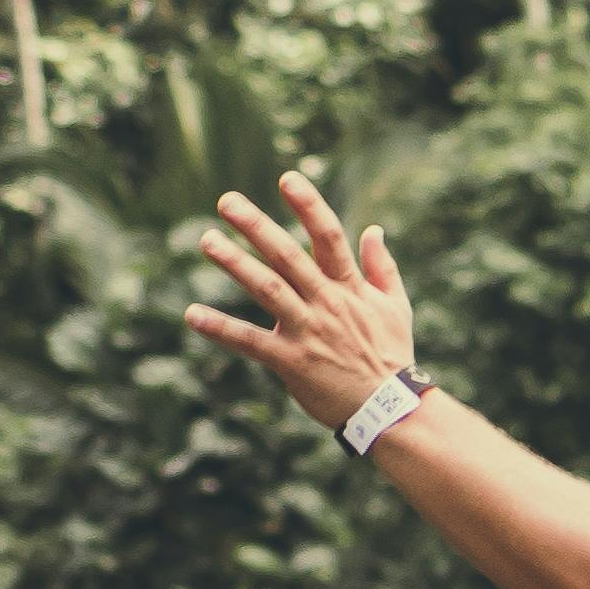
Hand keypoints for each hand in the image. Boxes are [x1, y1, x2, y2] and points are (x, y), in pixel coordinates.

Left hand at [186, 173, 418, 438]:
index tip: (287, 178)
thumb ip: (381, 267)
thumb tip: (373, 229)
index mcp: (350, 287)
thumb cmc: (393, 357)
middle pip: (287, 255)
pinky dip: (220, 328)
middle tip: (226, 201)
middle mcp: (327, 303)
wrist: (392, 410)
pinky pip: (250, 341)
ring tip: (207, 240)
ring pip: (267, 288)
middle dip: (256, 225)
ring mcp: (308, 331)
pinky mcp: (292, 361)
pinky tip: (192, 314)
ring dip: (234, 263)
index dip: (308, 205)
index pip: (328, 236)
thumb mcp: (396, 307)